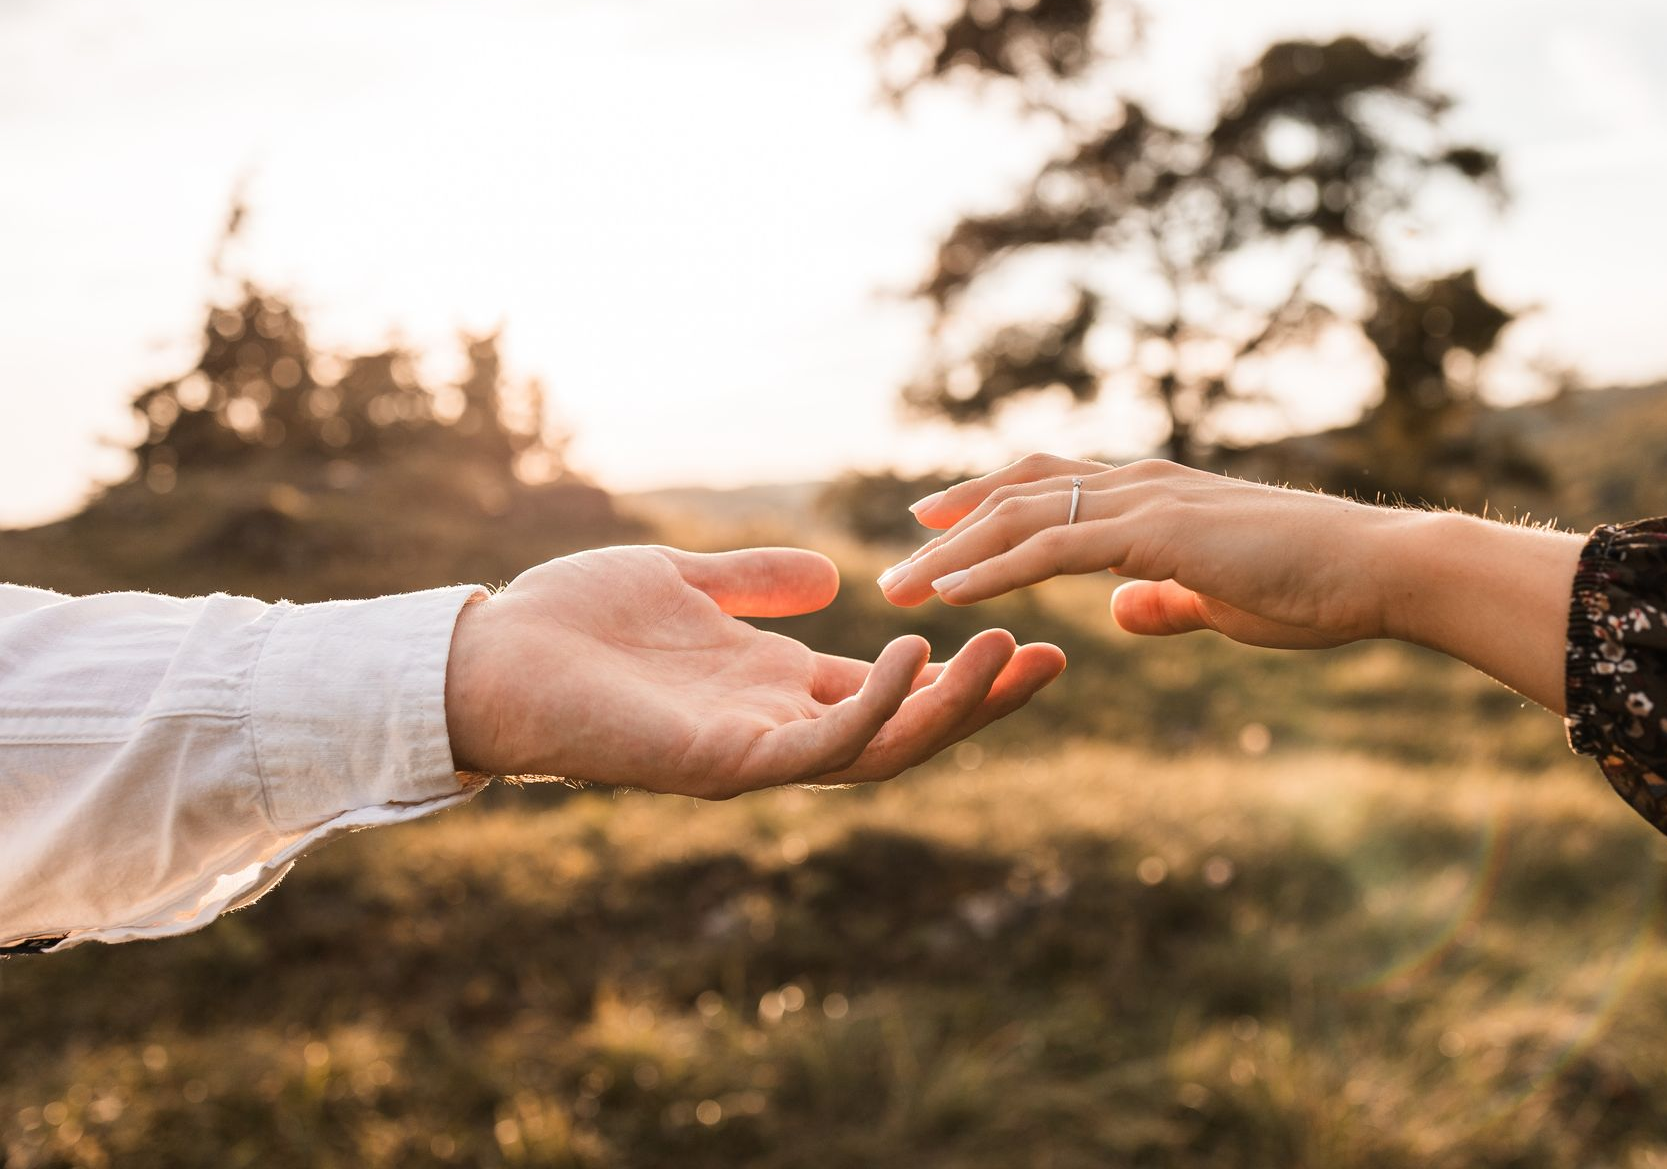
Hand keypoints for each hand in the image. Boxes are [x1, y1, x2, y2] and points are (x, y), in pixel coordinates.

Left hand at [445, 545, 1064, 796]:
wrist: (485, 655)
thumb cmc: (570, 622)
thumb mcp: (684, 582)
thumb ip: (755, 582)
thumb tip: (831, 575)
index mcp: (776, 690)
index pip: (893, 692)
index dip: (961, 672)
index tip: (1029, 635)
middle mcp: (777, 730)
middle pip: (908, 731)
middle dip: (982, 703)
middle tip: (1053, 659)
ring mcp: (753, 754)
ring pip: (882, 749)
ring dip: (950, 708)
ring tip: (1004, 652)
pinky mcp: (722, 764)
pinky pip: (820, 747)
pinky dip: (876, 705)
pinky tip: (913, 654)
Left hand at [879, 455, 1400, 648]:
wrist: (1379, 570)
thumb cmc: (1314, 586)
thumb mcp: (1221, 598)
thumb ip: (1166, 599)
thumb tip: (1119, 611)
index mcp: (1151, 494)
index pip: (1046, 481)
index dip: (984, 498)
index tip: (930, 520)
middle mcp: (1138, 484)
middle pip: (1017, 492)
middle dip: (949, 528)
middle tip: (894, 563)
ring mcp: (1146, 503)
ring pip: (1022, 518)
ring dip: (953, 555)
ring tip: (900, 588)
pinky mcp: (1159, 535)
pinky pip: (1055, 550)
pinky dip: (996, 570)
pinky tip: (953, 594)